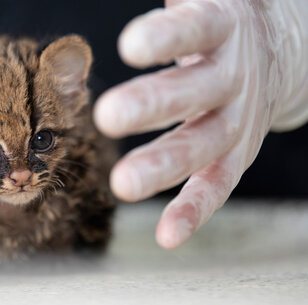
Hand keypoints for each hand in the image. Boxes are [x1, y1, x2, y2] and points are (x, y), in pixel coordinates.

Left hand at [94, 0, 307, 248]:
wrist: (280, 52)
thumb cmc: (224, 21)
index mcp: (223, 27)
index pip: (194, 29)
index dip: (166, 37)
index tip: (130, 45)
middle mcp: (232, 76)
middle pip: (192, 92)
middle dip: (152, 105)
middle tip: (107, 118)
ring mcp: (236, 120)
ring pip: (200, 145)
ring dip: (162, 165)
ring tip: (120, 185)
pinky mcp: (235, 154)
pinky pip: (215, 185)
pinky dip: (192, 211)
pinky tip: (166, 236)